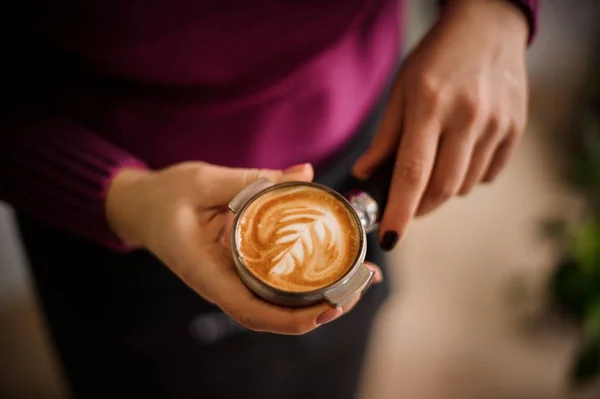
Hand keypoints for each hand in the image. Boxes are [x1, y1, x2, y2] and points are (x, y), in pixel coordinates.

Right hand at [105, 161, 381, 333]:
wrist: (139, 207)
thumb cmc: (163, 196)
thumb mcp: (203, 181)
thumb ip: (254, 179)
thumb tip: (306, 173)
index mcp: (206, 272)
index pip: (251, 311)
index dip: (293, 318)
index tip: (329, 307)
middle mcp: (221, 284)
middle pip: (274, 315)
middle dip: (320, 309)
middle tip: (360, 284)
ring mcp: (230, 279)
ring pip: (277, 304)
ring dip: (319, 299)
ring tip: (357, 280)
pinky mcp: (237, 269)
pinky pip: (273, 285)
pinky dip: (304, 282)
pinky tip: (331, 268)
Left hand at [353, 0, 529, 249]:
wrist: (487, 29)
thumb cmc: (434, 60)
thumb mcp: (401, 90)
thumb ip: (385, 137)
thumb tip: (365, 175)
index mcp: (429, 106)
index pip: (412, 173)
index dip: (400, 211)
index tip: (390, 238)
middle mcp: (467, 117)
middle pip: (442, 188)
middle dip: (420, 207)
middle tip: (408, 204)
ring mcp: (496, 124)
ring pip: (465, 185)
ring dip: (444, 190)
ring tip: (435, 164)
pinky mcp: (515, 128)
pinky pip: (488, 174)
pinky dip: (469, 176)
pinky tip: (460, 152)